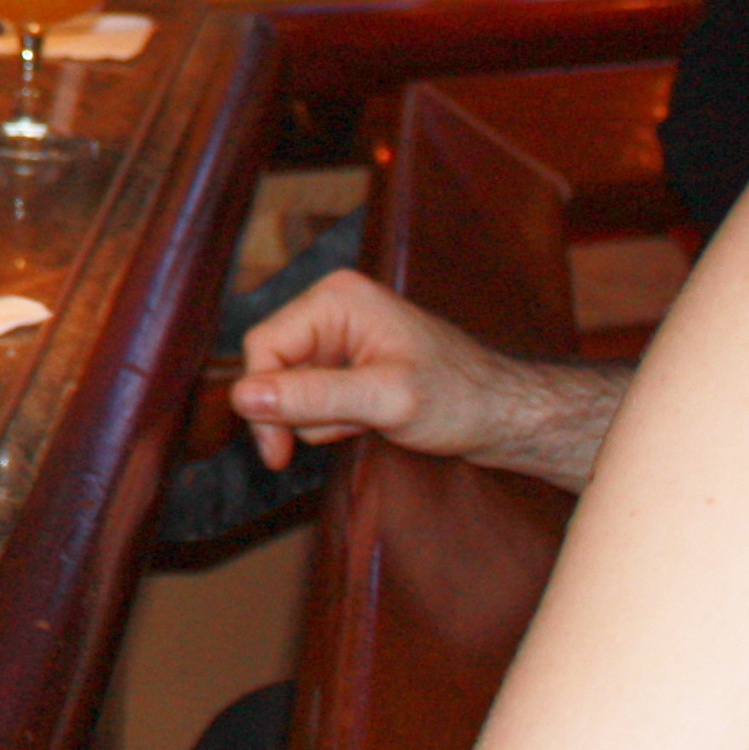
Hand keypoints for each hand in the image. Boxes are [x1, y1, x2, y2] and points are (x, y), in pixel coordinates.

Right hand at [231, 268, 627, 489]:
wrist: (505, 414)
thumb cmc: (459, 398)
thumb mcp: (384, 400)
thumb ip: (312, 396)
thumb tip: (244, 397)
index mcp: (336, 298)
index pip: (263, 345)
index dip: (262, 400)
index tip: (277, 451)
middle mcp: (332, 308)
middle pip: (272, 366)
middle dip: (301, 410)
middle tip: (344, 431)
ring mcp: (339, 334)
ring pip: (290, 386)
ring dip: (322, 418)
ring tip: (369, 421)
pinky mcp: (347, 360)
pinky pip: (312, 394)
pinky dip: (334, 417)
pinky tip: (368, 420)